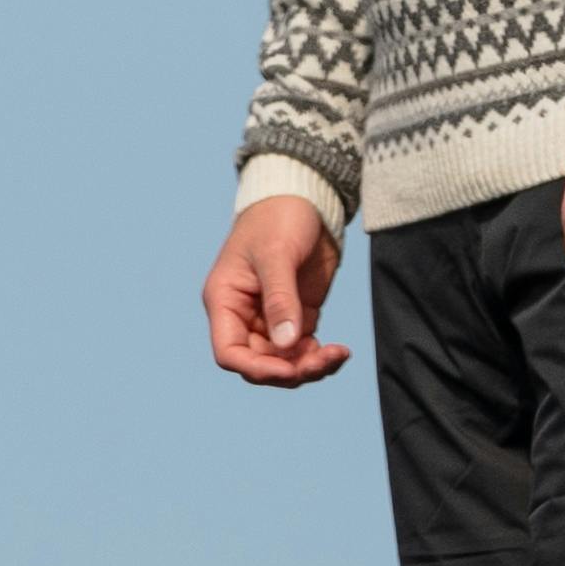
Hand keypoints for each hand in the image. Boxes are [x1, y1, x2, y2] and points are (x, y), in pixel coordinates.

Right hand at [205, 196, 349, 386]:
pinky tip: (339, 352)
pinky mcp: (298, 314)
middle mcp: (244, 315)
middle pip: (260, 363)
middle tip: (324, 360)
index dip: (257, 368)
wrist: (305, 195)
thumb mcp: (276, 254)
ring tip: (337, 355)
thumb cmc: (278, 215)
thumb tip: (288, 344)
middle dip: (290, 369)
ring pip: (284, 361)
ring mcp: (271, 317)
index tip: (290, 370)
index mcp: (225, 301)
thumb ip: (281, 299)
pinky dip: (320, 357)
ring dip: (309, 367)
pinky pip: (304, 349)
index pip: (230, 352)